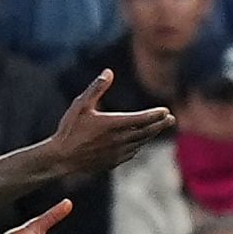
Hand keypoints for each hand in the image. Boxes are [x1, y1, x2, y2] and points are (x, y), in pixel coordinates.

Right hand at [45, 73, 175, 178]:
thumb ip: (96, 88)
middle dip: (160, 124)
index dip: (155, 115)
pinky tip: (139, 141)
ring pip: (140, 143)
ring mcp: (118, 152)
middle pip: (146, 131)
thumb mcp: (80, 104)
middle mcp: (119, 139)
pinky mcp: (114, 162)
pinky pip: (131, 152)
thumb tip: (108, 71)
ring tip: (159, 128)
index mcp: (113, 124)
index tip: (166, 110)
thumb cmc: (69, 129)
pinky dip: (138, 145)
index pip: (142, 119)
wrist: (61, 158)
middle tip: (171, 119)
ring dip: (151, 135)